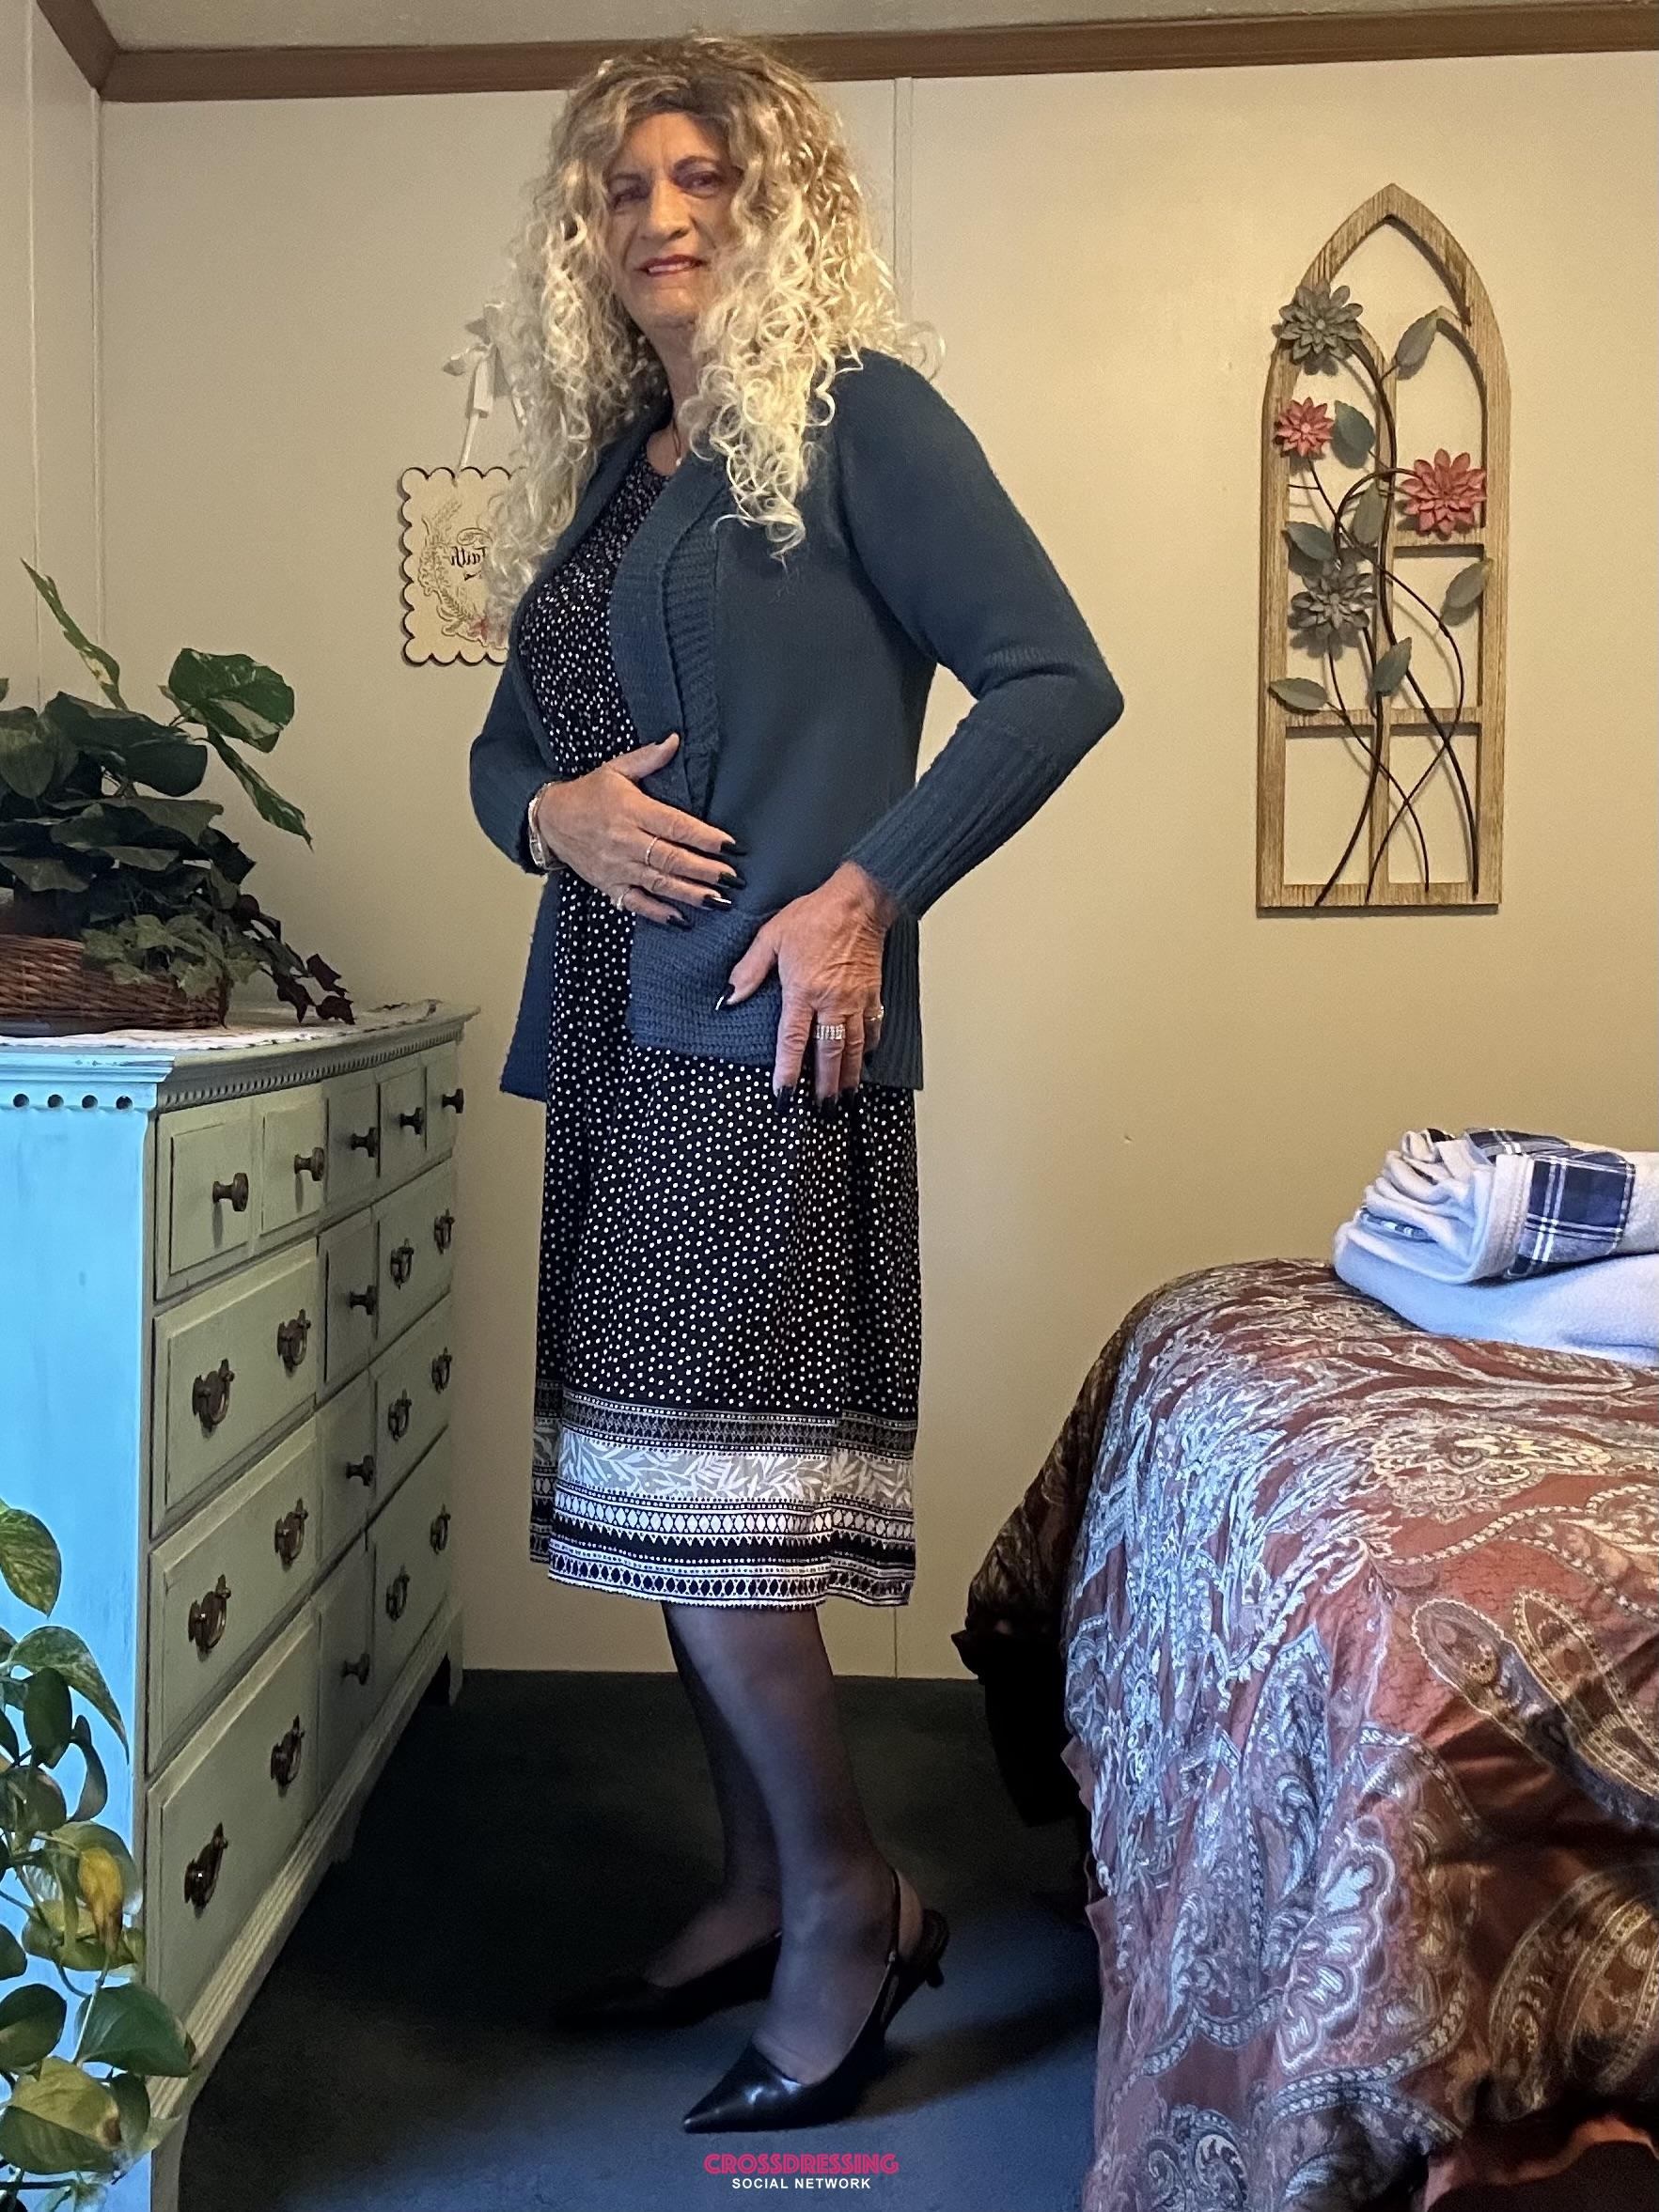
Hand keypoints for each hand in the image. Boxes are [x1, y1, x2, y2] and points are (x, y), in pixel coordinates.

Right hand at [534, 733, 740, 922]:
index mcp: (631, 811)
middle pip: (671, 858)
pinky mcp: (609, 886)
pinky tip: (682, 919)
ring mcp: (617, 867)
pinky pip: (636, 903)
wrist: (550, 820)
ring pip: (659, 883)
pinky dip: (658, 913)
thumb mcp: (615, 770)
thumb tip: (674, 740)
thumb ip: (648, 759)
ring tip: (718, 900)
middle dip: (704, 870)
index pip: (674, 825)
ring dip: (690, 893)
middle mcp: (626, 841)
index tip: (728, 845)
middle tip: (733, 879)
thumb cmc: (587, 794)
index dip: (703, 837)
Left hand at [721, 861, 898, 1099]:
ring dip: (849, 1076)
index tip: (783, 1096)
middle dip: (826, 1086)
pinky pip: (872, 1028)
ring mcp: (855, 1000)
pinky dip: (868, 1049)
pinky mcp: (872, 994)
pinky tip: (864, 1061)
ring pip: (853, 1048)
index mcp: (803, 991)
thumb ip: (748, 971)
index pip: (792, 1041)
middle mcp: (832, 1002)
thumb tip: (728, 997)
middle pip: (829, 1054)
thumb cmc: (815, 915)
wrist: (859, 901)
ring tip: (845, 1098)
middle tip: (823, 1110)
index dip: (787, 1072)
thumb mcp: (771, 936)